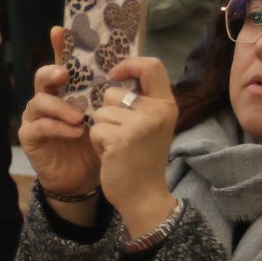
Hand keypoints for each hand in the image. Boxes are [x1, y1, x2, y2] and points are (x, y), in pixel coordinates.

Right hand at [18, 27, 102, 207]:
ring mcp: (36, 118)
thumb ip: (116, 95)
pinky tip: (76, 132)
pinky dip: (58, 127)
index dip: (59, 45)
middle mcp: (49, 99)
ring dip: (61, 107)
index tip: (59, 30)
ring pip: (39, 101)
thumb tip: (136, 68)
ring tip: (81, 117)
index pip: (63, 63)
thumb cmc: (96, 145)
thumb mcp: (110, 118)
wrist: (84, 180)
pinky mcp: (31, 137)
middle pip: (43, 76)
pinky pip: (40, 127)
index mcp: (68, 91)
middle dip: (53, 71)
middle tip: (66, 74)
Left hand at [87, 56, 178, 237]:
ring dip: (101, 130)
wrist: (144, 196)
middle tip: (120, 136)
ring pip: (100, 112)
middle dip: (107, 113)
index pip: (152, 66)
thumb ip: (140, 102)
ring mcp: (140, 125)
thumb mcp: (151, 125)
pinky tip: (111, 156)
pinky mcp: (121, 138)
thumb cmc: (142, 159)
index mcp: (166, 105)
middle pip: (112, 92)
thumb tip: (115, 75)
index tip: (114, 74)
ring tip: (116, 147)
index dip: (129, 64)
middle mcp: (157, 111)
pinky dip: (97, 143)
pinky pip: (95, 129)